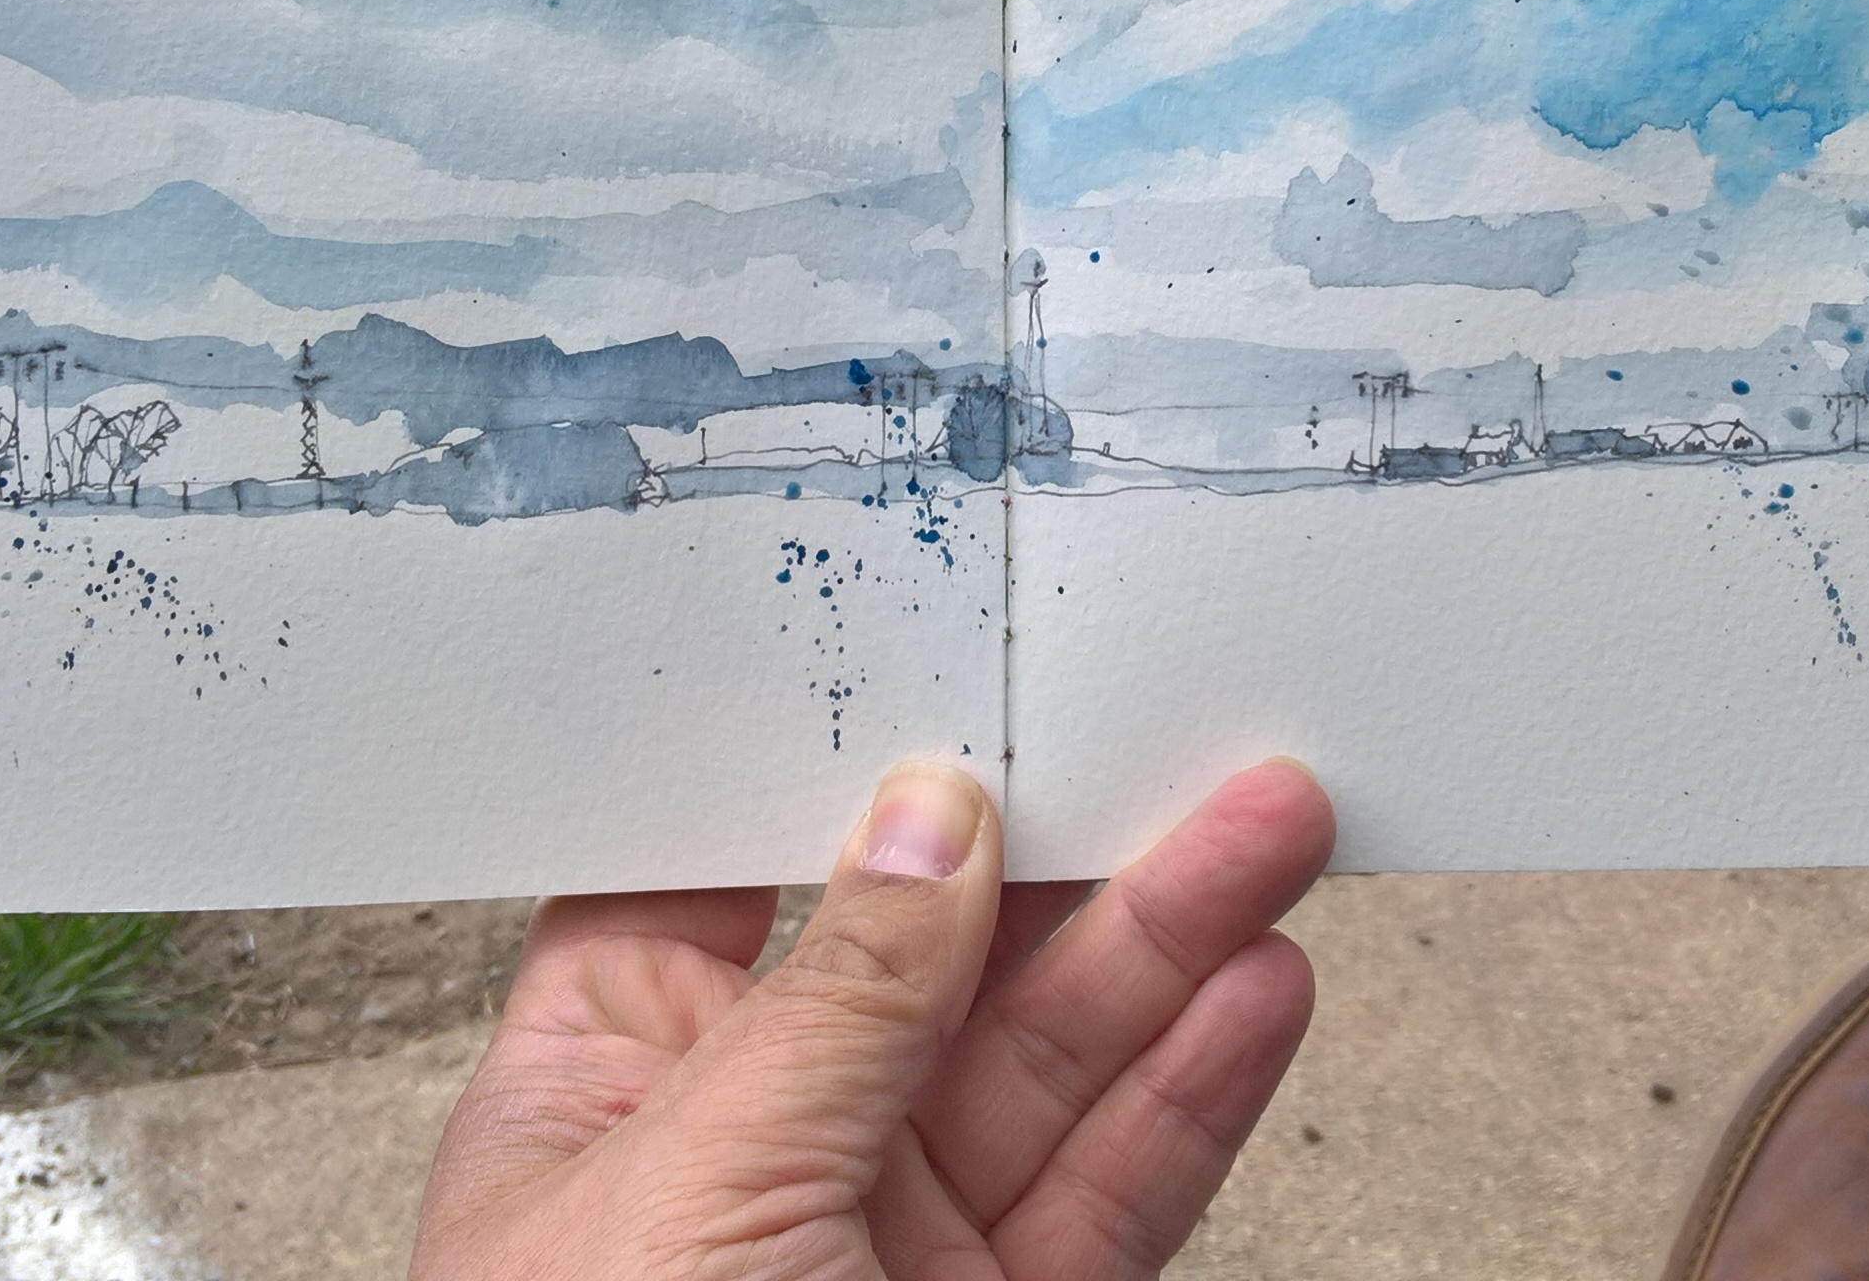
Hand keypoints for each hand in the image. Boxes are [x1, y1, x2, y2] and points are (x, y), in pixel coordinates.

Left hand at [410, 758, 1335, 1280]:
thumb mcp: (688, 1204)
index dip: (825, 765)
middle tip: (1176, 734)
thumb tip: (919, 823)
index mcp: (599, 1098)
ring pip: (1050, 1066)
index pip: (713, 882)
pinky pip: (1113, 1194)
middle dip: (1063, 845)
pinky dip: (1193, 1098)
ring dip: (1168, 946)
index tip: (933, 648)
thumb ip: (827, 1012)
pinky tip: (1256, 995)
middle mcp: (749, 1162)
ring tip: (1268, 828)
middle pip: (926, 958)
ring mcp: (889, 1254)